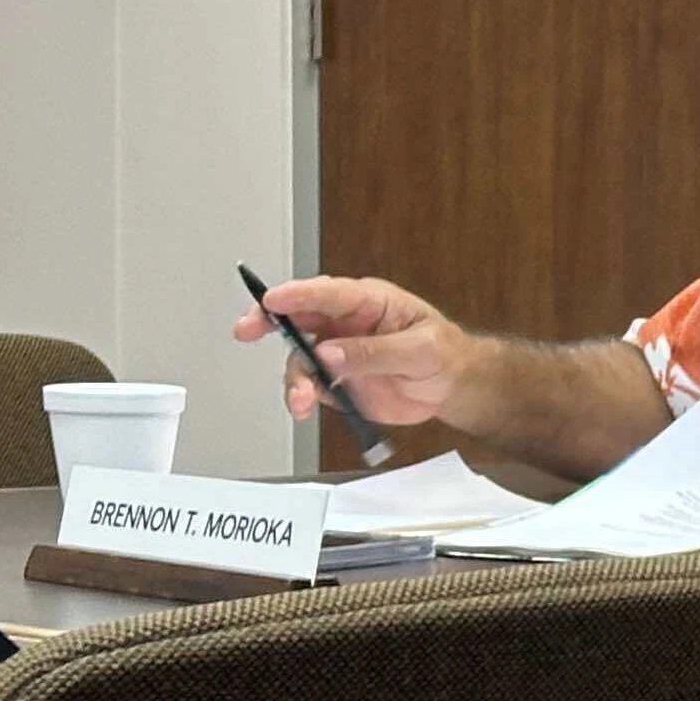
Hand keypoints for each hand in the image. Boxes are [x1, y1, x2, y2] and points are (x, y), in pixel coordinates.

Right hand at [230, 274, 468, 428]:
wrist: (453, 388)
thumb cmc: (445, 355)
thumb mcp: (419, 350)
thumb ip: (373, 351)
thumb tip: (330, 352)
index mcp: (369, 302)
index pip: (327, 293)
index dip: (297, 294)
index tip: (272, 300)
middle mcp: (345, 323)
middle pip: (297, 316)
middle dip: (268, 321)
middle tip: (246, 329)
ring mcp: (337, 351)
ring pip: (299, 358)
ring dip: (293, 378)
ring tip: (300, 400)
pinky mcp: (336, 380)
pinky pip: (309, 385)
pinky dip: (301, 397)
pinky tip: (304, 407)